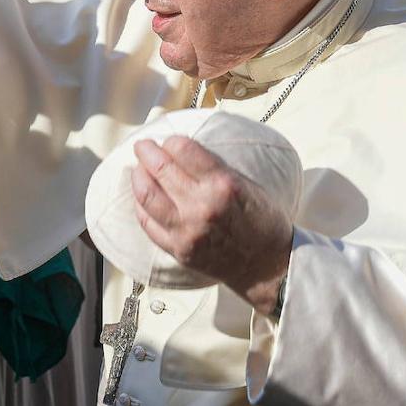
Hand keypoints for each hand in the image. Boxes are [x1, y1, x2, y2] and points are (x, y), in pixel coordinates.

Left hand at [131, 137, 292, 315]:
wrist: (267, 265)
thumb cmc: (262, 222)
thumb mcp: (246, 184)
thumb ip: (214, 168)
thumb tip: (182, 150)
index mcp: (223, 185)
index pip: (183, 150)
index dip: (170, 141)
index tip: (168, 140)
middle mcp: (201, 206)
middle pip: (161, 169)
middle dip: (146, 152)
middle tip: (142, 146)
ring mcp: (187, 230)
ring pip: (147, 195)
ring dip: (138, 176)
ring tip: (138, 169)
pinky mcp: (178, 248)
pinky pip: (148, 223)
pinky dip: (140, 205)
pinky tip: (141, 196)